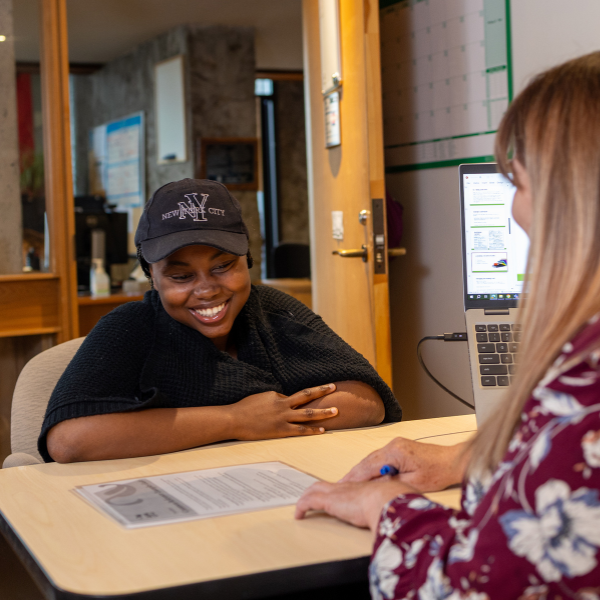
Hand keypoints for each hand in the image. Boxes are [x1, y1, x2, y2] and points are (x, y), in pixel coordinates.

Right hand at [231, 384, 338, 440]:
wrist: (234, 420)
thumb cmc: (244, 409)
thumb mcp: (259, 398)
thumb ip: (272, 399)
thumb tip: (281, 401)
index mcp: (277, 396)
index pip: (291, 397)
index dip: (290, 403)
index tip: (286, 409)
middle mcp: (283, 405)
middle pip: (306, 396)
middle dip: (321, 391)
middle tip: (333, 387)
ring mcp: (283, 418)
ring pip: (308, 414)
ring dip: (323, 413)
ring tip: (336, 410)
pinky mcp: (281, 430)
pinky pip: (300, 430)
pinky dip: (312, 430)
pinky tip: (323, 430)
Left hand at [295, 478, 414, 530]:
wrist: (387, 500)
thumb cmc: (393, 503)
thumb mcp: (390, 505)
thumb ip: (390, 508)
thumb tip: (398, 517)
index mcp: (361, 488)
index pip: (344, 487)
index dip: (337, 491)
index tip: (334, 497)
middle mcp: (347, 487)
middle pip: (326, 485)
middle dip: (316, 491)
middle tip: (310, 498)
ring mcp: (337, 492)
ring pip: (315, 490)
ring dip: (307, 497)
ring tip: (302, 506)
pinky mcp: (329, 501)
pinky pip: (308, 502)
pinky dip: (302, 507)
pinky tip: (299, 515)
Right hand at [339, 438, 470, 491]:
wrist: (452, 461)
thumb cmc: (437, 473)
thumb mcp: (413, 483)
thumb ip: (391, 483)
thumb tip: (372, 487)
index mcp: (396, 452)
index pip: (369, 466)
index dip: (355, 478)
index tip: (342, 486)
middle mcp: (393, 445)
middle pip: (367, 460)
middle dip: (354, 474)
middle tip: (339, 485)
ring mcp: (395, 444)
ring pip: (372, 458)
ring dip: (361, 470)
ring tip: (348, 482)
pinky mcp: (398, 447)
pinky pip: (379, 457)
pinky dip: (370, 466)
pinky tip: (364, 475)